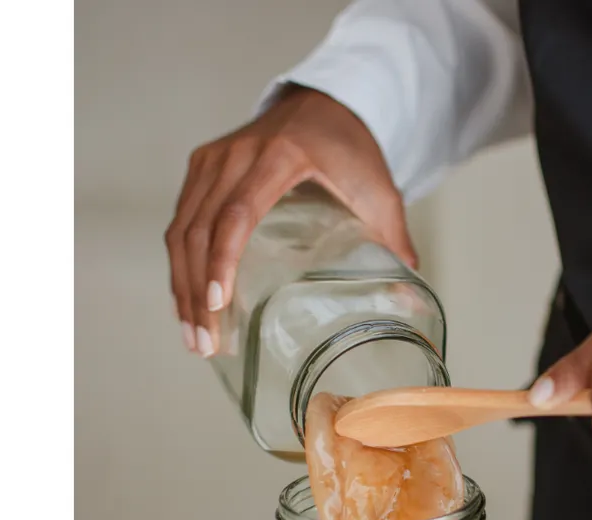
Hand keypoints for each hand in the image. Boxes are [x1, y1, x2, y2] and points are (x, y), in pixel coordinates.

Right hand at [165, 86, 415, 355]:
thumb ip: (393, 241)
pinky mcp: (201, 170)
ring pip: (181, 231)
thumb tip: (411, 300)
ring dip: (181, 288)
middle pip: (199, 230)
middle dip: (196, 292)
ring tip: (193, 338)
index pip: (237, 214)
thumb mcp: (379, 192)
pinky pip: (181, 224)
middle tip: (204, 343)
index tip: (218, 305)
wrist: (324, 104)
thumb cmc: (352, 151)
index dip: (222, 261)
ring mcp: (212, 160)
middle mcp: (236, 154)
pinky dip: (181, 268)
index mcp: (279, 157)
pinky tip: (188, 305)